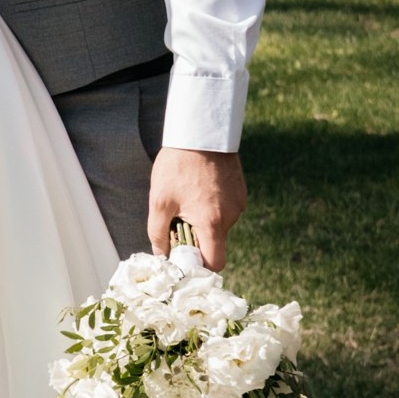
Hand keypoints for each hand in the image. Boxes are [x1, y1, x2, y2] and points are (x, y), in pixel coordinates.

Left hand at [146, 148, 246, 270]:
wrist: (200, 132)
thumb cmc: (178, 165)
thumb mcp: (159, 201)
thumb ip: (157, 233)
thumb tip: (161, 254)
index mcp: (212, 223)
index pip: (215, 262)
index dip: (199, 265)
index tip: (183, 256)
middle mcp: (231, 216)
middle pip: (215, 243)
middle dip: (196, 238)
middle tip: (178, 219)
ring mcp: (238, 203)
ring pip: (219, 226)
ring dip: (204, 221)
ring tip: (188, 198)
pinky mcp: (240, 191)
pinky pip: (226, 210)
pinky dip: (212, 207)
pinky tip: (199, 189)